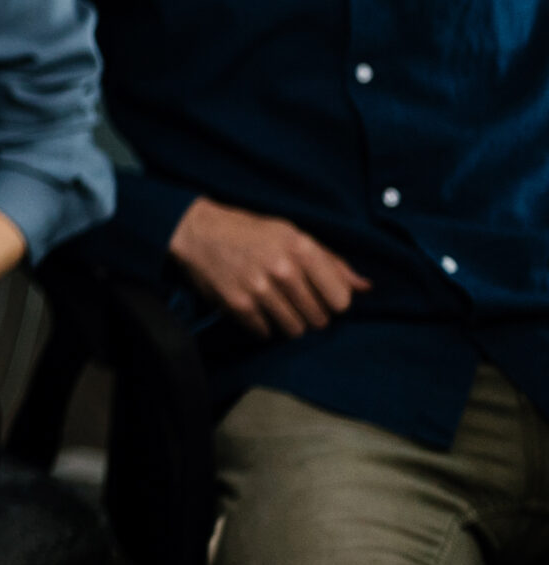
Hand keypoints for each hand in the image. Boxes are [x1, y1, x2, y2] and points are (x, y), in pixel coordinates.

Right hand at [169, 197, 368, 338]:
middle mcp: (283, 269)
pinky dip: (264, 326)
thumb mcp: (292, 234)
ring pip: (295, 329)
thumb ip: (330, 262)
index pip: (341, 299)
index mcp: (301, 248)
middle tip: (296, 301)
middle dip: (312, 314)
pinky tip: (257, 309)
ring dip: (289, 323)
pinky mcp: (238, 304)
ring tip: (278, 306)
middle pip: (319, 318)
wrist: (197, 232)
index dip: (334, 302)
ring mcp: (259, 288)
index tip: (322, 296)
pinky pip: (266, 332)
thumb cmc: (249, 231)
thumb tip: (366, 287)